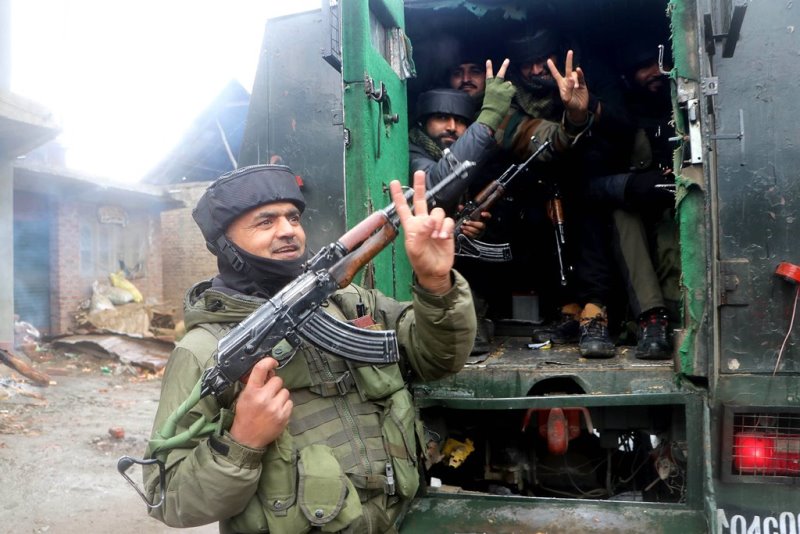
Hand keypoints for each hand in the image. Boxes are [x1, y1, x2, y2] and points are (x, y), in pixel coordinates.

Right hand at [229, 357, 292, 448]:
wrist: (246, 439)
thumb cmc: (245, 416)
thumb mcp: (244, 397)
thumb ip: (255, 384)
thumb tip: (268, 372)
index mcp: (251, 392)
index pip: (260, 369)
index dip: (268, 361)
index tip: (273, 362)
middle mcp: (263, 398)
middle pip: (278, 380)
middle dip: (274, 385)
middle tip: (268, 393)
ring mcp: (275, 408)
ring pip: (285, 391)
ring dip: (280, 396)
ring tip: (272, 404)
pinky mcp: (283, 416)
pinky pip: (290, 403)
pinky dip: (284, 405)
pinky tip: (276, 411)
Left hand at [390, 171, 454, 294]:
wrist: (435, 271)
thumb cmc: (421, 261)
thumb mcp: (415, 249)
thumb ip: (420, 233)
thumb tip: (429, 219)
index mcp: (411, 226)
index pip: (403, 207)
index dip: (398, 196)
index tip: (394, 182)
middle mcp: (422, 222)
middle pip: (421, 200)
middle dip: (420, 186)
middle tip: (419, 173)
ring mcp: (434, 225)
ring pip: (437, 211)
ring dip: (437, 223)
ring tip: (436, 237)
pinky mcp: (446, 229)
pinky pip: (448, 221)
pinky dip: (446, 228)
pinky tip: (443, 237)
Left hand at [456, 206, 490, 239]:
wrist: (461, 231)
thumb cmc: (465, 221)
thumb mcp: (464, 215)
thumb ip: (463, 210)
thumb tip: (460, 206)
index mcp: (481, 219)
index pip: (488, 217)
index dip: (486, 215)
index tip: (482, 213)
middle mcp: (481, 225)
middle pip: (482, 225)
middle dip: (473, 223)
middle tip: (466, 222)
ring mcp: (479, 232)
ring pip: (476, 231)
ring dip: (469, 228)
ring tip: (463, 226)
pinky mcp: (475, 237)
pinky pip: (473, 236)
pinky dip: (468, 233)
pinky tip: (464, 231)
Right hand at [478, 58, 515, 131]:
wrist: (491, 114)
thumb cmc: (490, 108)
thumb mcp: (490, 96)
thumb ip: (497, 89)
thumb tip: (509, 83)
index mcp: (489, 87)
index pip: (489, 76)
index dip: (489, 68)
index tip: (488, 61)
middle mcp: (495, 86)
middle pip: (500, 74)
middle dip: (504, 66)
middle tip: (507, 60)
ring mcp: (501, 89)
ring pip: (508, 84)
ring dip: (508, 89)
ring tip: (505, 96)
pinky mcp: (507, 93)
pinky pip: (513, 89)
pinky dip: (512, 93)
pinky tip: (508, 98)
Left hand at [547, 50, 589, 124]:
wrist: (579, 109)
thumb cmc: (570, 105)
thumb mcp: (566, 99)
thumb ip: (568, 89)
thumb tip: (570, 79)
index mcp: (562, 85)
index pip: (556, 74)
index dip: (553, 68)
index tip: (548, 60)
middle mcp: (568, 81)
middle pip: (568, 69)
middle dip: (569, 60)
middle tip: (570, 52)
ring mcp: (576, 82)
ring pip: (575, 74)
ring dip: (575, 79)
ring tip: (576, 88)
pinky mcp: (583, 83)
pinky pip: (581, 76)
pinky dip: (580, 73)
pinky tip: (579, 70)